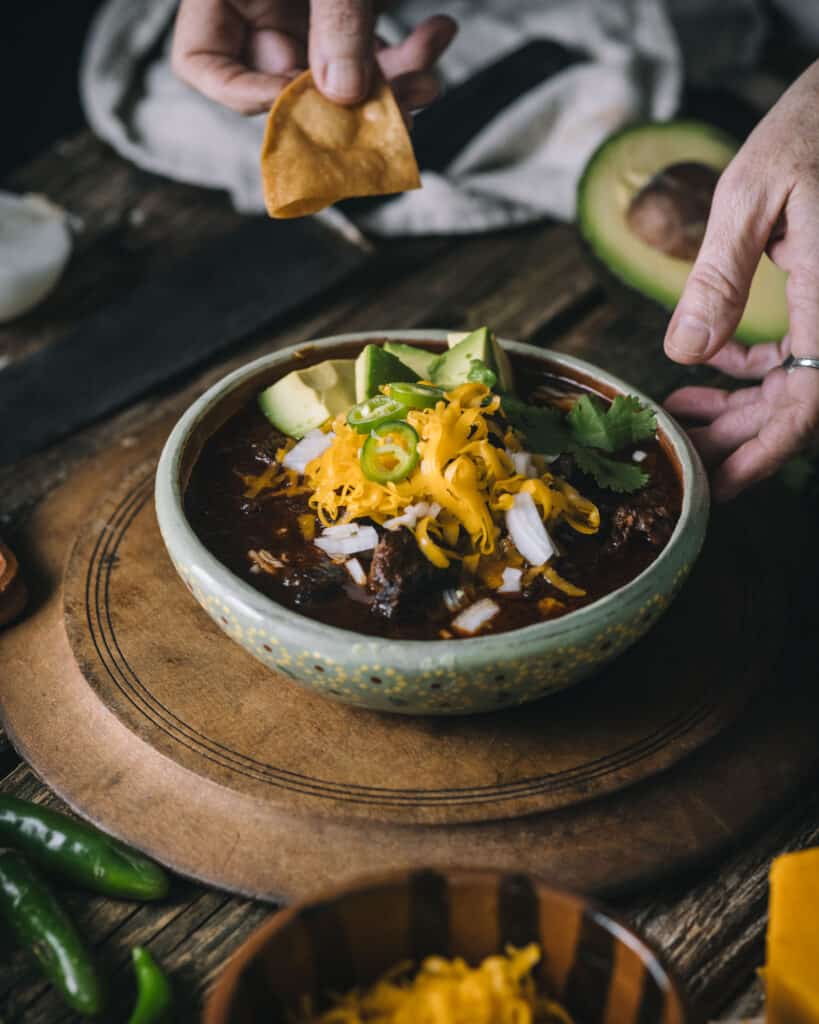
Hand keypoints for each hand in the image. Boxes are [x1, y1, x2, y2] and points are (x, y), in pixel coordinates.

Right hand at [171, 0, 455, 114]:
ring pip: (338, 74)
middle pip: (286, 79)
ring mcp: (303, 4)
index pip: (203, 61)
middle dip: (346, 99)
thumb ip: (337, 17)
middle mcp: (258, 0)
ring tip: (432, 65)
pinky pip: (370, 46)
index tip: (304, 101)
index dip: (246, 94)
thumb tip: (344, 93)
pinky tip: (440, 31)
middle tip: (402, 99)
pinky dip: (407, 49)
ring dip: (390, 79)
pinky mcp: (349, 5)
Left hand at [663, 60, 818, 500]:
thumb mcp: (751, 194)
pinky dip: (756, 367)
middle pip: (802, 402)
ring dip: (742, 404)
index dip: (766, 452)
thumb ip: (719, 276)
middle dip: (740, 436)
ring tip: (682, 411)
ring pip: (800, 382)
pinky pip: (802, 351)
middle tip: (682, 450)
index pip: (809, 399)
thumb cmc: (812, 128)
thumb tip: (684, 352)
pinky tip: (710, 363)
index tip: (721, 486)